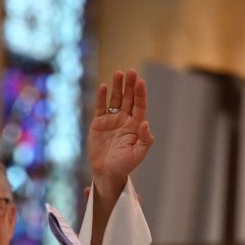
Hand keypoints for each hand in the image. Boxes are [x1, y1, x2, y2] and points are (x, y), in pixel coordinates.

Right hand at [87, 69, 153, 192]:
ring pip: (115, 99)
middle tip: (131, 71)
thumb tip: (145, 123)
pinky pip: (100, 107)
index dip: (140, 93)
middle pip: (128, 98)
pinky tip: (103, 87)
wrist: (107, 173)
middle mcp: (124, 119)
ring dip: (117, 87)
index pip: (139, 105)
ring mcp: (111, 120)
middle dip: (130, 85)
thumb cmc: (125, 165)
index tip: (140, 82)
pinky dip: (101, 97)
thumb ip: (145, 139)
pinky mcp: (99, 123)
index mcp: (136, 125)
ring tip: (118, 73)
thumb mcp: (138, 154)